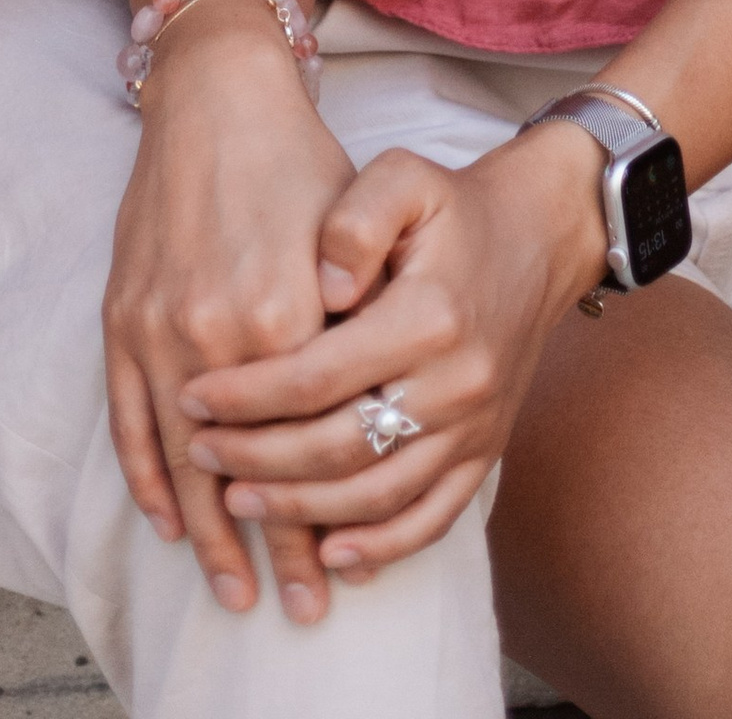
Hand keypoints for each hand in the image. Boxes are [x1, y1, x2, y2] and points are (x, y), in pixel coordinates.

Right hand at [104, 0, 360, 625]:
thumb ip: (355, 328)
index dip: (323, 516)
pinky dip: (148, 478)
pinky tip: (169, 520)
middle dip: (273, 550)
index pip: (308, 446)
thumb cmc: (298, 162)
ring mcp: (162, 331)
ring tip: (233, 591)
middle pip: (247, 470)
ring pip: (184, 461)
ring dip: (208, 534)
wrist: (216, 97)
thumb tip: (368, 416)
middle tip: (299, 609)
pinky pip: (131, 420)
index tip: (341, 572)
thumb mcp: (352, 242)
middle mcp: (220, 336)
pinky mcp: (123, 319)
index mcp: (285, 318)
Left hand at [178, 129, 608, 580]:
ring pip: (378, 494)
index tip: (193, 396)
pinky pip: (432, 519)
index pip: (317, 376)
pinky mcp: (485, 453)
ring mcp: (473, 428)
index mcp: (427, 316)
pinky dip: (381, 546)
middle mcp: (455, 383)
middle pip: (339, 447)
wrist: (539, 238)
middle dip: (258, 458)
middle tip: (199, 451)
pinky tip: (330, 554)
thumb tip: (322, 290)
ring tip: (238, 500)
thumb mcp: (404, 176)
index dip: (248, 395)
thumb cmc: (454, 207)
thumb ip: (355, 222)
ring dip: (302, 509)